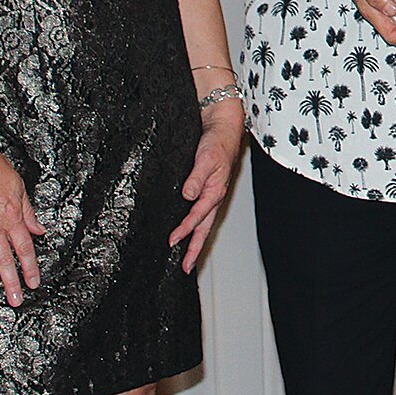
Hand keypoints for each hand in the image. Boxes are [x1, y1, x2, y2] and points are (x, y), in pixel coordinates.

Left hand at [170, 104, 243, 270]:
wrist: (223, 127)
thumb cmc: (217, 141)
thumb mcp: (206, 157)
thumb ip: (197, 177)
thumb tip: (187, 195)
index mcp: (215, 191)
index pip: (198, 216)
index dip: (185, 230)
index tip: (172, 241)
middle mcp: (213, 196)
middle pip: (204, 228)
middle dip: (195, 248)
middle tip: (187, 267)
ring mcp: (210, 194)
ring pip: (203, 223)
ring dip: (195, 240)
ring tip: (187, 257)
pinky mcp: (205, 189)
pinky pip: (200, 212)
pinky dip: (194, 225)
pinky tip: (186, 230)